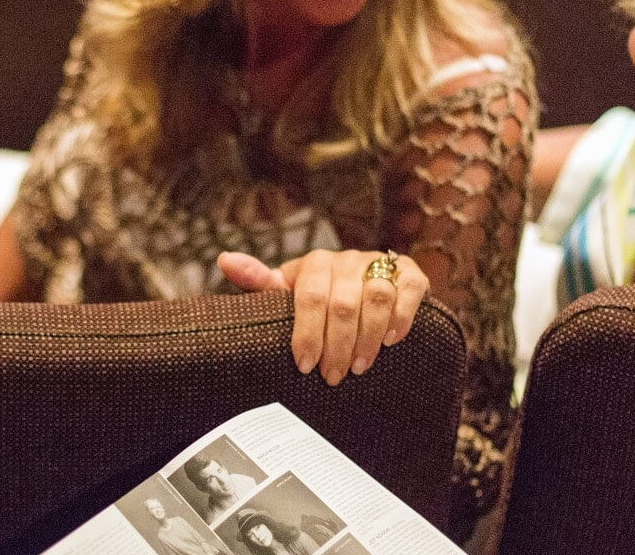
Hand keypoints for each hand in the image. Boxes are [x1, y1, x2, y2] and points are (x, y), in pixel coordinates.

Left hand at [218, 249, 427, 385]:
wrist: (361, 282)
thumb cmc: (317, 294)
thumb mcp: (287, 292)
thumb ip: (259, 282)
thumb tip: (225, 260)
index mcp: (314, 263)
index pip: (309, 297)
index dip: (307, 333)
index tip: (305, 365)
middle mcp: (347, 259)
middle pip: (342, 303)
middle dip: (337, 345)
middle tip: (332, 376)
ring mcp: (379, 264)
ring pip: (376, 297)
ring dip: (368, 336)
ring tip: (359, 367)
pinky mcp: (409, 272)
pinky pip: (408, 289)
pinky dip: (402, 315)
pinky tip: (392, 340)